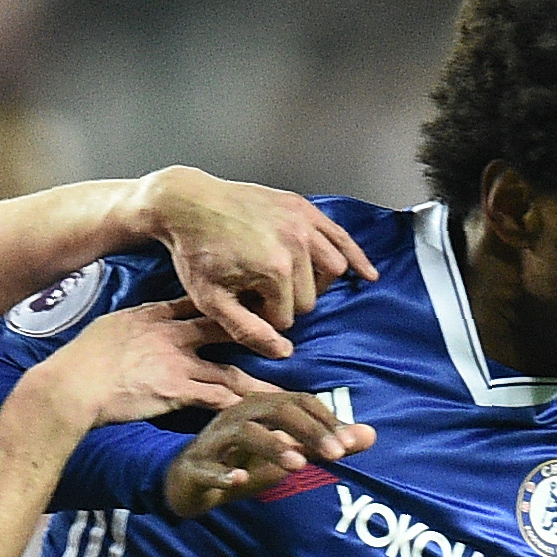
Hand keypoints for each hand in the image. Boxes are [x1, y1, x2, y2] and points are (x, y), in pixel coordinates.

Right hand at [25, 302, 265, 428]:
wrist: (70, 385)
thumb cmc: (81, 360)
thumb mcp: (109, 327)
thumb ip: (133, 323)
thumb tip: (138, 322)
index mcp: (155, 315)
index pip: (202, 306)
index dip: (231, 308)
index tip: (254, 310)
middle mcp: (172, 334)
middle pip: (227, 332)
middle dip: (259, 338)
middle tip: (288, 348)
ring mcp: (178, 362)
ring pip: (232, 373)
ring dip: (261, 386)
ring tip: (290, 397)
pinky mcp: (176, 391)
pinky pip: (218, 401)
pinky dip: (241, 411)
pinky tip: (262, 421)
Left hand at [138, 169, 377, 358]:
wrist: (187, 203)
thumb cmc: (195, 251)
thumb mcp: (211, 301)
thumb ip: (248, 331)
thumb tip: (283, 353)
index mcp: (274, 268)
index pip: (288, 316)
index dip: (266, 318)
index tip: (245, 305)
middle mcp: (296, 243)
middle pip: (310, 296)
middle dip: (287, 301)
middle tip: (259, 293)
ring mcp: (303, 223)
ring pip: (333, 270)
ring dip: (316, 284)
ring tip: (294, 285)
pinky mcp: (303, 208)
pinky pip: (341, 236)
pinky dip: (357, 257)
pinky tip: (369, 274)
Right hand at [164, 392, 378, 518]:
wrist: (191, 482)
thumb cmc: (243, 462)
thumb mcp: (289, 455)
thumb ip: (325, 444)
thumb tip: (371, 434)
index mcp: (263, 407)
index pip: (300, 402)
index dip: (326, 420)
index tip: (351, 444)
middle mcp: (239, 415)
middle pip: (277, 410)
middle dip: (309, 430)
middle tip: (336, 454)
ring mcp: (215, 440)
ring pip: (244, 433)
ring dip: (272, 446)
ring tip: (297, 464)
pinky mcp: (197, 466)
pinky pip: (209, 466)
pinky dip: (225, 472)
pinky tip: (239, 479)